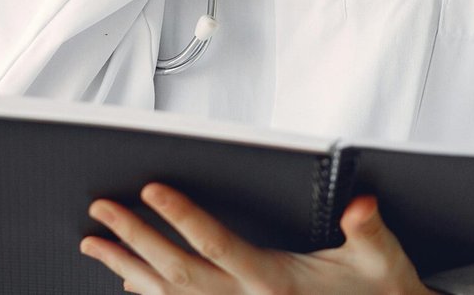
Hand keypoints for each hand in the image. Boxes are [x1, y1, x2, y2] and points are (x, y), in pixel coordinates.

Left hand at [81, 182, 435, 294]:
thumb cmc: (379, 292)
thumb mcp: (380, 258)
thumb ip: (367, 229)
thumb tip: (361, 205)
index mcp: (275, 283)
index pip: (217, 244)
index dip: (182, 217)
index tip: (152, 190)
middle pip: (177, 271)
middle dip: (134, 238)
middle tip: (101, 209)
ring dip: (127, 267)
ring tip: (93, 243)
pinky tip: (125, 280)